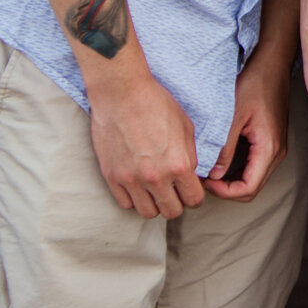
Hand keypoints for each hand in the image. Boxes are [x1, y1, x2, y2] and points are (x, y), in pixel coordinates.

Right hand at [87, 64, 204, 219]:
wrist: (121, 94)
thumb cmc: (156, 104)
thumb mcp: (186, 127)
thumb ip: (190, 156)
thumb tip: (192, 176)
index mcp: (178, 164)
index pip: (194, 200)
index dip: (195, 197)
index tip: (191, 191)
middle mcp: (155, 177)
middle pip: (171, 212)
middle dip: (176, 203)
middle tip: (174, 191)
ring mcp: (130, 179)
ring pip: (147, 213)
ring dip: (154, 204)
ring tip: (155, 190)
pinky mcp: (111, 176)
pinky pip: (125, 203)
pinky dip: (133, 199)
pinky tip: (138, 185)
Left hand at [205, 53, 291, 201]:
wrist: (273, 64)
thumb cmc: (254, 84)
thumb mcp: (233, 116)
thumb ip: (224, 148)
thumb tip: (214, 175)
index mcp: (268, 148)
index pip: (248, 189)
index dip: (224, 192)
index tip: (205, 181)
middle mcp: (276, 152)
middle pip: (251, 188)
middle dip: (226, 189)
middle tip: (204, 177)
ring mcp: (276, 147)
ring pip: (253, 178)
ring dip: (231, 180)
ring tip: (209, 168)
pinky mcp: (271, 140)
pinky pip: (255, 166)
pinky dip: (238, 169)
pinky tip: (221, 158)